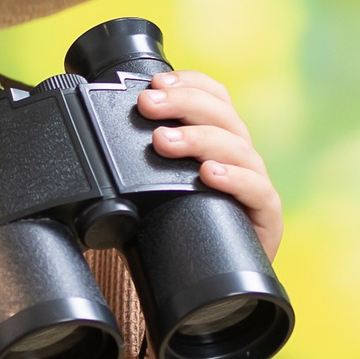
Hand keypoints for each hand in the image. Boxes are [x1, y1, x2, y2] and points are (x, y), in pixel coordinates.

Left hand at [138, 71, 282, 258]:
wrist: (220, 276)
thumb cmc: (183, 223)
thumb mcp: (160, 187)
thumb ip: (141, 164)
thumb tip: (93, 146)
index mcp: (219, 140)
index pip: (213, 98)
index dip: (189, 83)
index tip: (157, 82)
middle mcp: (239, 155)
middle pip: (222, 115)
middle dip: (182, 103)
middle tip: (148, 105)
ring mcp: (255, 183)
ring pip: (236, 147)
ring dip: (198, 139)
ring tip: (164, 141)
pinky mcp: (266, 215)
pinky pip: (257, 190)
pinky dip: (234, 178)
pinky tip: (210, 174)